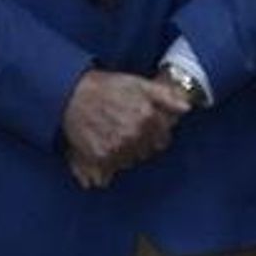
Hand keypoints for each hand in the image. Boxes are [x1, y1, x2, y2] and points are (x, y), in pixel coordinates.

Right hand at [61, 70, 190, 186]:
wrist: (69, 92)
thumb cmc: (105, 87)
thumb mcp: (138, 83)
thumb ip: (166, 96)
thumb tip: (186, 108)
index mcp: (147, 117)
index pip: (163, 139)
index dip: (154, 134)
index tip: (144, 128)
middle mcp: (134, 134)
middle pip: (147, 152)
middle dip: (139, 144)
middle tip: (123, 129)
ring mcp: (117, 147)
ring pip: (130, 162)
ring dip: (124, 154)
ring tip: (110, 136)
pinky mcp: (99, 157)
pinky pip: (110, 172)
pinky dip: (106, 167)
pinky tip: (101, 151)